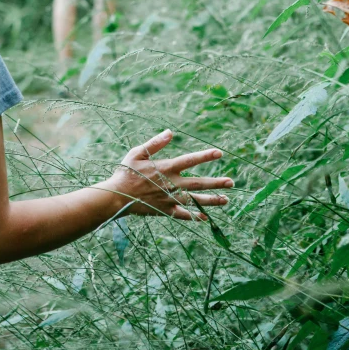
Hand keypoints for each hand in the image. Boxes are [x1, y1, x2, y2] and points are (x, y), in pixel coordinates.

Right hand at [107, 129, 232, 219]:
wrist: (117, 196)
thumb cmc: (126, 172)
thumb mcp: (138, 152)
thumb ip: (156, 143)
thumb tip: (170, 132)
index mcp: (166, 168)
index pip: (190, 160)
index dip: (205, 156)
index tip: (219, 153)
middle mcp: (172, 184)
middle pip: (199, 183)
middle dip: (216, 183)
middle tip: (231, 182)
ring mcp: (169, 199)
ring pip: (195, 200)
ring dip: (211, 201)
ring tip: (226, 200)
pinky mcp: (164, 210)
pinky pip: (182, 215)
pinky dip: (194, 216)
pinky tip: (205, 218)